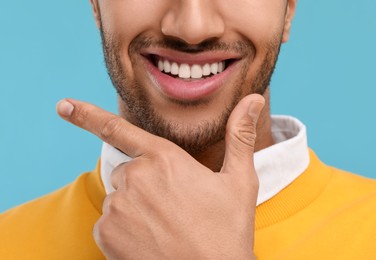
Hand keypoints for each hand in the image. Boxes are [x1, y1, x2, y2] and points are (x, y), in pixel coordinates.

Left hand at [57, 94, 263, 259]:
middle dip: (146, 184)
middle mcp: (136, 177)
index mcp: (164, 159)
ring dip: (136, 208)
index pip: (120, 130)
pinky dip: (125, 230)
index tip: (63, 106)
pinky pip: (109, 223)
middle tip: (174, 207)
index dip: (88, 116)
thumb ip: (239, 136)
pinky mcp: (106, 234)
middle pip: (129, 172)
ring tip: (165, 226)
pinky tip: (150, 241)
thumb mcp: (239, 181)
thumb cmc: (227, 230)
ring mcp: (118, 207)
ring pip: (120, 199)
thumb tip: (254, 99)